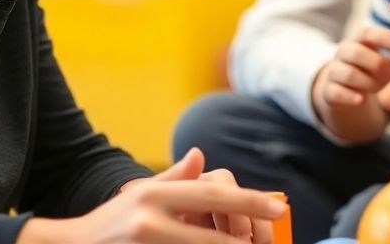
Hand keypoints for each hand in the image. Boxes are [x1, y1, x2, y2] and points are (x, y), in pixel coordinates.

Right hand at [18, 148, 282, 243]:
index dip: (250, 201)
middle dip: (245, 243)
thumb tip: (200, 155)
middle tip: (268, 243)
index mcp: (154, 195)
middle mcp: (149, 221)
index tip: (280, 206)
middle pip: (213, 237)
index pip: (211, 195)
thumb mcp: (138, 193)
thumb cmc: (109, 223)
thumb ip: (172, 179)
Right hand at [311, 26, 389, 112]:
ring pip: (348, 74)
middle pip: (355, 52)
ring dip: (368, 83)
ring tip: (377, 89)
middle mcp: (343, 53)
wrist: (343, 90)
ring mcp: (333, 71)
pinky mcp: (328, 90)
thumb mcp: (380, 66)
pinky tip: (360, 100)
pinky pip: (336, 92)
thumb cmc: (367, 72)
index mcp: (357, 41)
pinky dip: (350, 96)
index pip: (367, 33)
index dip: (384, 37)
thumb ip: (388, 66)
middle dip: (376, 63)